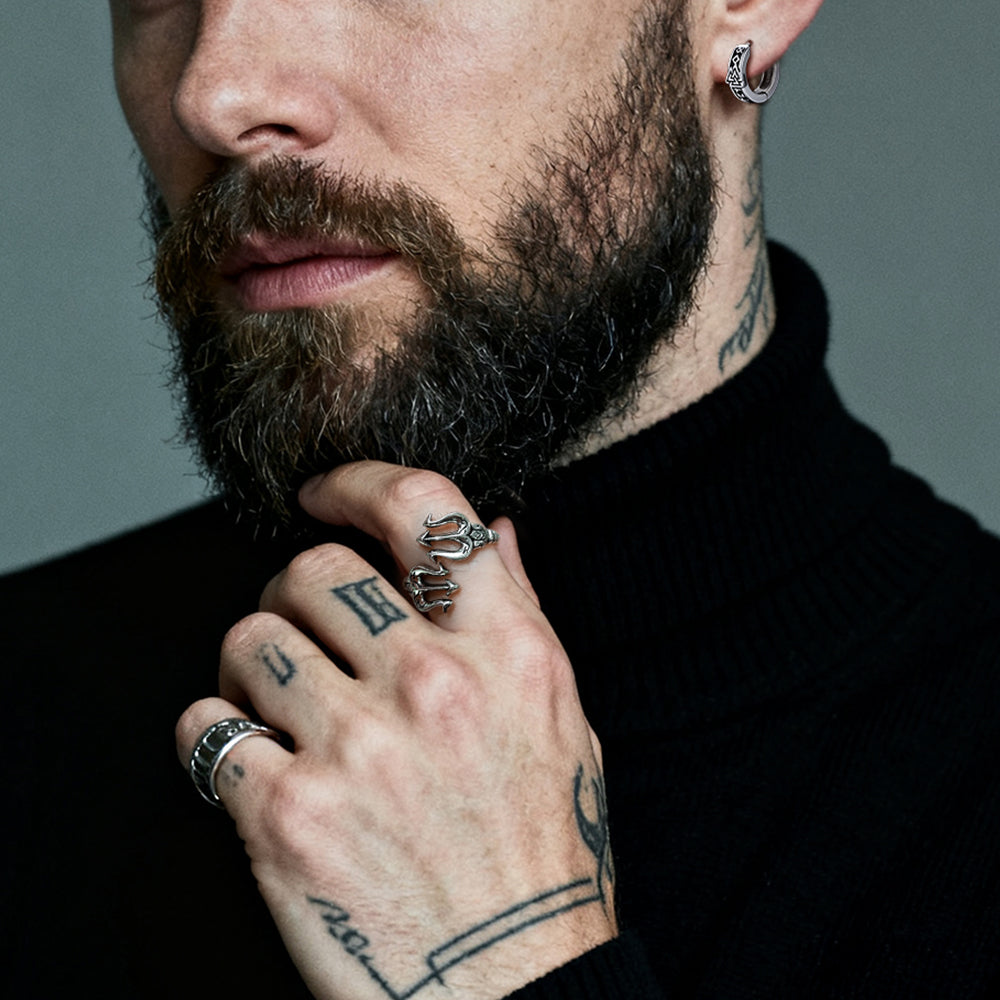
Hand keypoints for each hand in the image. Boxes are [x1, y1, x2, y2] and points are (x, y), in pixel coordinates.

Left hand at [176, 462, 615, 999]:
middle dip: (292, 589)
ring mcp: (356, 749)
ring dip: (251, 661)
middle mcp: (433, 687)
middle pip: (314, 569)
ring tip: (277, 701)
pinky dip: (214, 733)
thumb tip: (493, 528)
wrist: (513, 990)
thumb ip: (520, 610)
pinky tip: (249, 759)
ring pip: (250, 637)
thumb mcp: (563, 718)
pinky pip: (205, 724)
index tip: (325, 493)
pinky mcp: (286, 817)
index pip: (423, 508)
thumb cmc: (543, 855)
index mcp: (510, 653)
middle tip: (301, 628)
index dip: (358, 481)